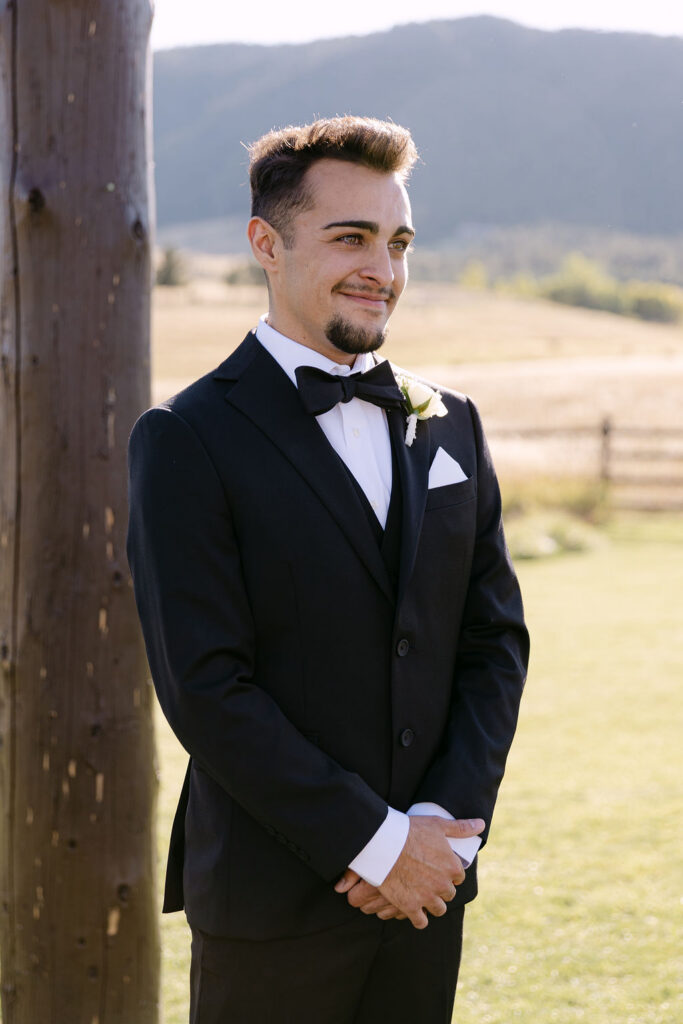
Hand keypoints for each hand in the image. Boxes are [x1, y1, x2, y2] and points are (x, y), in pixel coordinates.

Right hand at [335, 816, 484, 929]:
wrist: (385, 843)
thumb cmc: (411, 831)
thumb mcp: (438, 825)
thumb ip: (462, 828)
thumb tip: (481, 825)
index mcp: (452, 867)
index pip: (458, 877)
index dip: (449, 873)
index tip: (439, 869)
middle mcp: (443, 885)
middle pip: (449, 894)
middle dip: (441, 889)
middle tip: (428, 880)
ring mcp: (427, 897)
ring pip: (438, 909)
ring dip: (432, 904)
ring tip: (422, 895)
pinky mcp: (411, 907)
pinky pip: (421, 922)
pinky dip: (419, 918)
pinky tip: (414, 910)